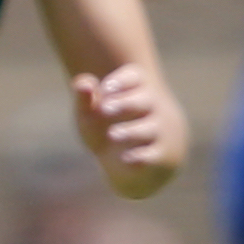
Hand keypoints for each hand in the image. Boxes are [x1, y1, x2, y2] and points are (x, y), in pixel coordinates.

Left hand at [70, 64, 182, 200]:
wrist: (133, 167)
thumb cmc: (108, 130)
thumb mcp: (92, 115)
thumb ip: (85, 99)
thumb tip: (83, 84)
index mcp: (137, 90)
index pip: (135, 77)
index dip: (122, 81)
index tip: (105, 89)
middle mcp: (152, 109)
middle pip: (145, 99)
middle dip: (126, 104)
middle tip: (105, 109)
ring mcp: (159, 133)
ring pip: (150, 128)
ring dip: (131, 131)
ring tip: (112, 135)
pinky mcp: (160, 157)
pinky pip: (153, 155)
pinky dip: (140, 157)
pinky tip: (125, 158)